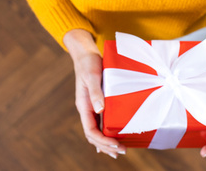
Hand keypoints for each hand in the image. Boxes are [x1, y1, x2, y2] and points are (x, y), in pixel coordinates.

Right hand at [64, 29, 126, 158]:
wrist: (85, 54)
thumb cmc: (89, 63)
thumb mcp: (92, 76)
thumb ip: (95, 92)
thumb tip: (99, 110)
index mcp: (84, 105)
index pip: (90, 130)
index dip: (102, 140)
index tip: (115, 145)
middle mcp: (87, 109)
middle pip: (93, 135)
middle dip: (106, 146)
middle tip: (122, 151)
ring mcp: (91, 107)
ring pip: (96, 131)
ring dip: (106, 143)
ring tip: (118, 151)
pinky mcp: (98, 102)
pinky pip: (100, 123)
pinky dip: (106, 133)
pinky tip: (112, 139)